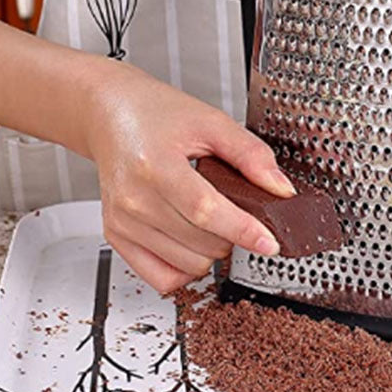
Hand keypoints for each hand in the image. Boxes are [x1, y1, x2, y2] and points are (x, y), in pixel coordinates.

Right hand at [82, 60, 294, 293]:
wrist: (110, 115)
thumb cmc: (156, 114)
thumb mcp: (211, 122)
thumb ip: (251, 154)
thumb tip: (281, 189)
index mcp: (156, 165)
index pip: (206, 211)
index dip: (243, 230)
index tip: (271, 243)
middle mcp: (134, 198)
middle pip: (202, 243)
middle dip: (234, 234)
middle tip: (237, 209)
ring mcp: (123, 222)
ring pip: (189, 266)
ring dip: (213, 251)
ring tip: (211, 220)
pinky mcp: (116, 236)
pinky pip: (162, 278)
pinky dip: (186, 268)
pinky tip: (193, 242)